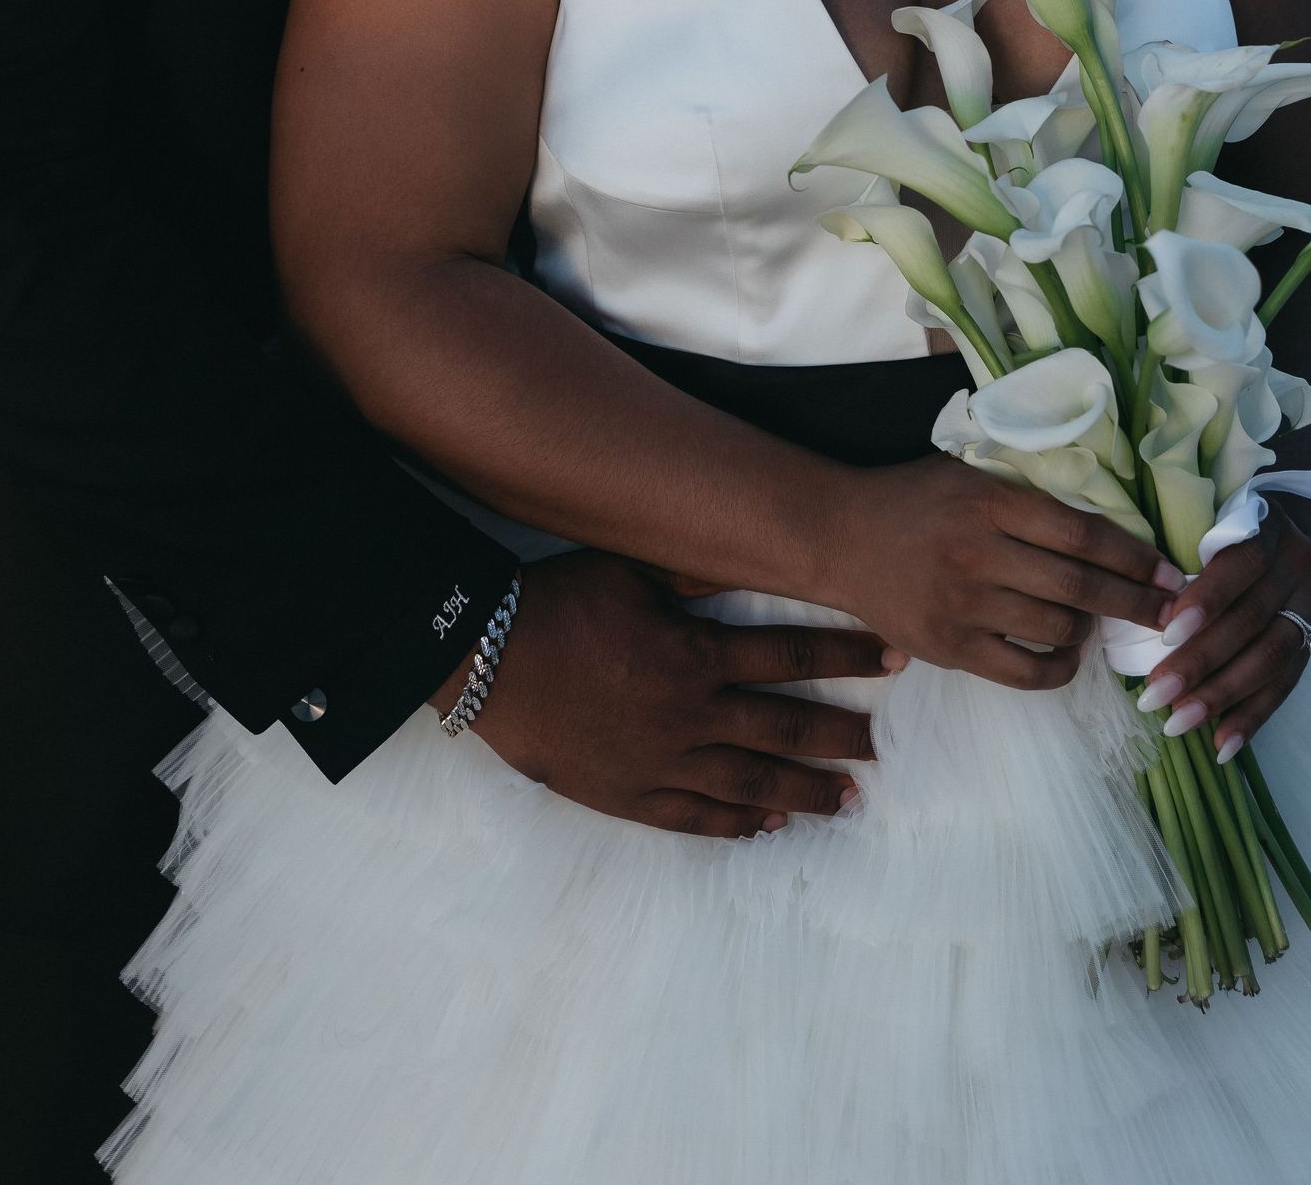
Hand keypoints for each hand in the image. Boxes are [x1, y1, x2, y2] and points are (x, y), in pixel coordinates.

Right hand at [432, 551, 889, 837]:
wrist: (488, 661)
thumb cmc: (559, 604)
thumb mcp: (630, 572)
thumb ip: (694, 575)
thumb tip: (750, 554)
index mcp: (695, 654)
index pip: (789, 658)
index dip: (847, 657)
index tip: (894, 658)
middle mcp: (690, 714)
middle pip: (784, 727)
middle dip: (839, 734)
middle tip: (880, 745)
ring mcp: (662, 762)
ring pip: (751, 783)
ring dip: (806, 790)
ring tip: (848, 798)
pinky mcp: (631, 795)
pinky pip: (696, 818)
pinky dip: (738, 824)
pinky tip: (770, 826)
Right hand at [835, 452, 1181, 689]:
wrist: (839, 536)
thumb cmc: (914, 499)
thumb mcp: (969, 473)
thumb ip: (1029, 495)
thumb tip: (1111, 531)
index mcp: (990, 501)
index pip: (1083, 534)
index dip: (1136, 558)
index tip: (1170, 573)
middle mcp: (979, 553)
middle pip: (1080, 586)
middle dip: (1137, 603)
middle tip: (1173, 613)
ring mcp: (963, 605)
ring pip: (1058, 630)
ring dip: (1091, 630)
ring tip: (1096, 623)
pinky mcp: (949, 648)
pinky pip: (1024, 673)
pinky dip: (1058, 669)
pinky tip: (1066, 655)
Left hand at [1143, 507, 1310, 755]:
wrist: (1300, 535)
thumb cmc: (1234, 532)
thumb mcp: (1218, 523)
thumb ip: (1189, 553)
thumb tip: (1135, 598)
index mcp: (1268, 533)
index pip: (1239, 567)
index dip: (1206, 601)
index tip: (1165, 633)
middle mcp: (1295, 571)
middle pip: (1250, 622)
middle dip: (1200, 662)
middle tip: (1154, 694)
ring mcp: (1309, 610)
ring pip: (1270, 659)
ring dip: (1221, 696)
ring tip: (1177, 722)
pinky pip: (1285, 686)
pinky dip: (1252, 718)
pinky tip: (1221, 745)